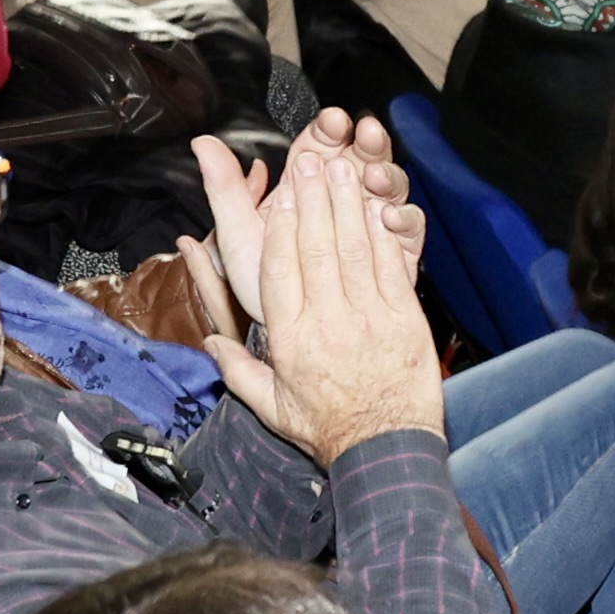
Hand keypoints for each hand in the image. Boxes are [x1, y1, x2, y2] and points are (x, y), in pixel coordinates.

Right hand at [193, 135, 444, 465]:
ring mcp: (369, 317)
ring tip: (341, 170)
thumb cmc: (330, 429)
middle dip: (313, 201)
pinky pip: (389, 267)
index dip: (281, 229)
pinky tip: (375, 207)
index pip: (280, 271)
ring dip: (346, 205)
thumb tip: (210, 346)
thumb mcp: (273, 408)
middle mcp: (329, 322)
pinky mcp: (404, 318)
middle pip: (317, 249)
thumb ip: (239, 372)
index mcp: (292, 339)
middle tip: (309, 164)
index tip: (281, 198)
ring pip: (353, 250)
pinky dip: (381, 234)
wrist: (386, 449)